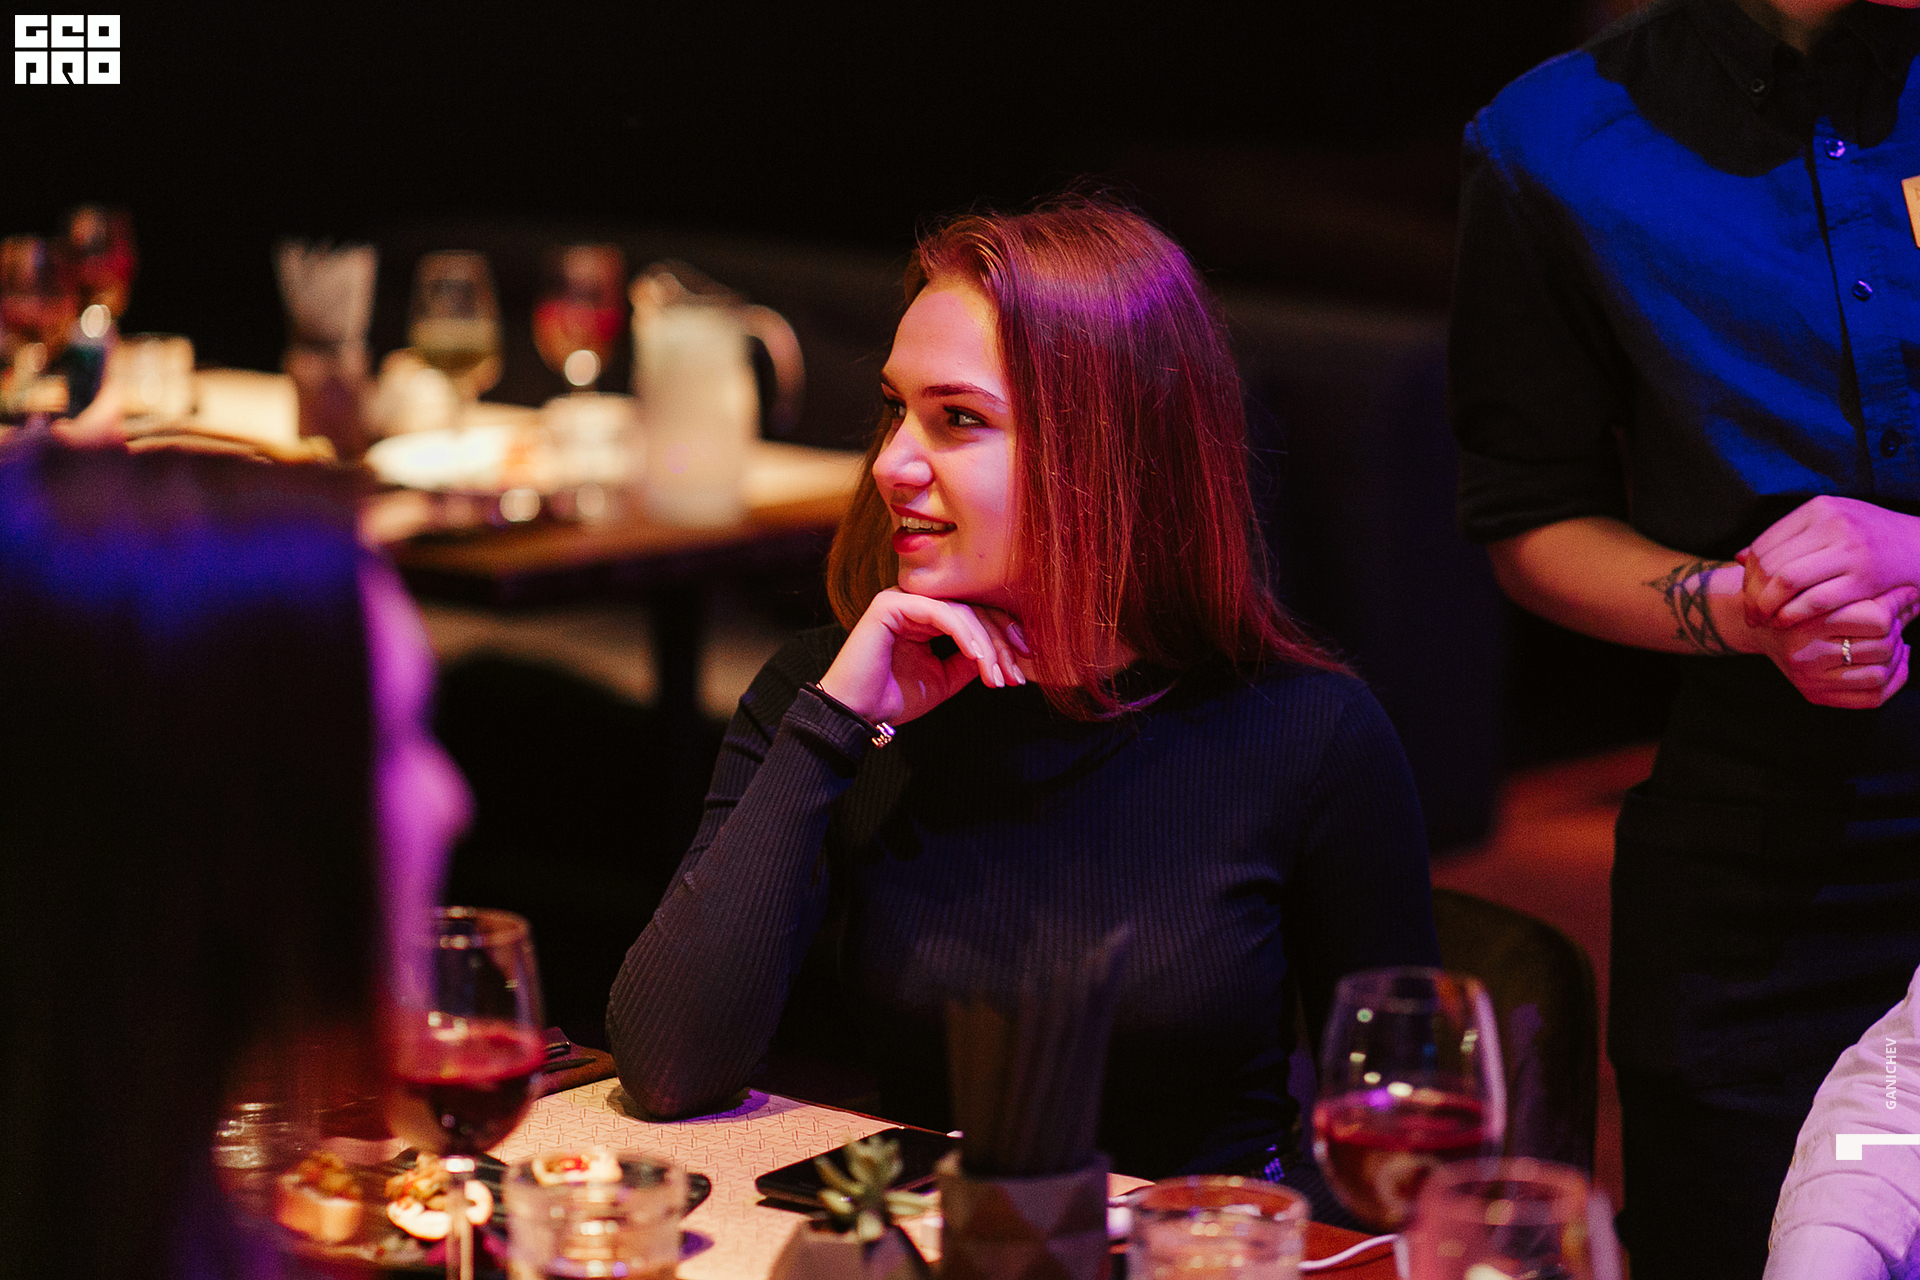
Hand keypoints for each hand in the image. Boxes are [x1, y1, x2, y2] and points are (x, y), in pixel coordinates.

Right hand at [816, 588, 1030, 726]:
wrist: (855, 713)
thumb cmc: (894, 697)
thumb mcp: (945, 678)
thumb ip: (970, 661)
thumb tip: (1003, 651)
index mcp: (925, 616)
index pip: (974, 616)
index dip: (1002, 639)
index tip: (1022, 668)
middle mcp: (915, 601)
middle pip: (973, 610)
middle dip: (1000, 643)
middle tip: (1016, 674)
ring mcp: (902, 598)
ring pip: (962, 611)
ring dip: (986, 645)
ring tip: (996, 675)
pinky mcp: (891, 604)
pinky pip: (941, 613)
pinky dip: (965, 635)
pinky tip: (978, 658)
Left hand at [1739, 496, 1919, 627]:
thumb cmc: (1871, 539)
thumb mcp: (1831, 525)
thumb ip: (1788, 538)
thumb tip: (1737, 557)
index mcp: (1819, 509)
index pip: (1764, 545)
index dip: (1747, 575)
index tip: (1745, 594)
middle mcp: (1833, 524)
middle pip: (1770, 564)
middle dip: (1752, 595)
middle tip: (1750, 615)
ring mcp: (1850, 550)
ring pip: (1786, 581)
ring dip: (1766, 607)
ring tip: (1763, 622)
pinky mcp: (1865, 578)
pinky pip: (1814, 600)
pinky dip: (1792, 615)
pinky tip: (1786, 623)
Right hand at [1744, 590, 1911, 709]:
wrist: (1759, 624)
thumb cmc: (1799, 600)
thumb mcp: (1826, 588)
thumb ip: (1866, 592)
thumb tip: (1913, 595)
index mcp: (1809, 620)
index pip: (1877, 618)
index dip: (1898, 604)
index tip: (1905, 595)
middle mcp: (1806, 653)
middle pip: (1882, 646)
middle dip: (1897, 630)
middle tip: (1895, 617)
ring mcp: (1810, 678)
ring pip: (1879, 674)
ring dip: (1896, 656)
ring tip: (1893, 640)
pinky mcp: (1814, 695)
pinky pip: (1871, 698)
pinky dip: (1893, 681)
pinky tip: (1894, 663)